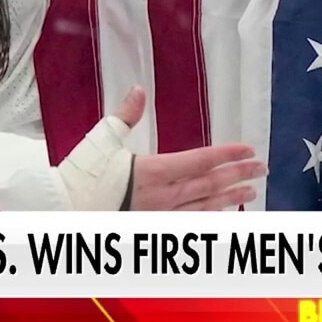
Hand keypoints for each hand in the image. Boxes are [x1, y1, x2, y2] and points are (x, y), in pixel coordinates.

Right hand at [58, 86, 266, 211]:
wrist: (59, 213)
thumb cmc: (79, 176)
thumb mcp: (102, 140)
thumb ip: (124, 116)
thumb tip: (138, 90)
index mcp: (153, 171)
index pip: (200, 161)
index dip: (227, 155)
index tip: (249, 150)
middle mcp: (162, 197)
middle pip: (210, 185)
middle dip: (238, 175)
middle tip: (262, 169)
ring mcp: (159, 217)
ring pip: (204, 208)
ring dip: (230, 199)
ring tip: (251, 192)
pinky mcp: (152, 231)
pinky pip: (189, 225)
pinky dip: (209, 219)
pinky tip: (223, 215)